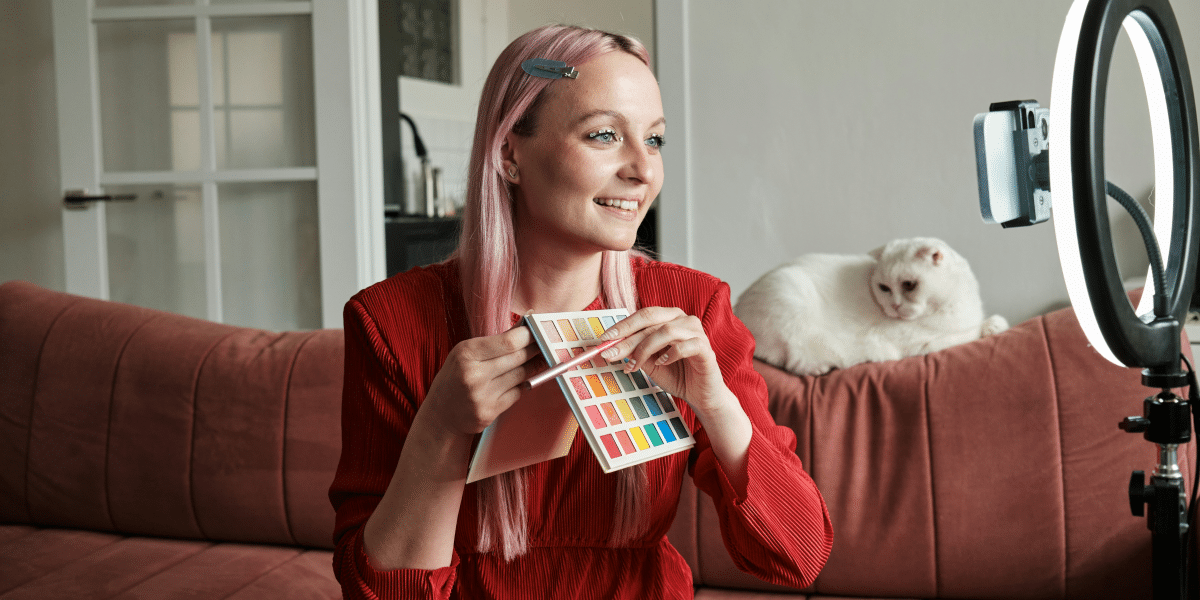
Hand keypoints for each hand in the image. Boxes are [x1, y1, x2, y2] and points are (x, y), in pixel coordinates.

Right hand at [421, 325, 542, 437]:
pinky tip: (522, 380)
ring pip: (521, 376)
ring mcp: (481, 396)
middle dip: (536, 350)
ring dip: (533, 367)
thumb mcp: (467, 353)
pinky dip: (522, 385)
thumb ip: (495, 341)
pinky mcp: (488, 413)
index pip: (509, 341)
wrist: (441, 413)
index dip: (529, 336)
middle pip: (518, 358)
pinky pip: (517, 394)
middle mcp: (473, 375)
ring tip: (540, 360)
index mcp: (466, 353)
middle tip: (547, 344)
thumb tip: (526, 326)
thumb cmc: (456, 376)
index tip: (539, 331)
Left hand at [598, 307, 732, 416]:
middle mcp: (683, 319)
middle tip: (610, 352)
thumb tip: (610, 347)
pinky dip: (670, 354)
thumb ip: (634, 351)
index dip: (622, 326)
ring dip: (645, 349)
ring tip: (636, 365)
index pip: (643, 315)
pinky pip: (684, 346)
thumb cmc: (676, 375)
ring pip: (665, 331)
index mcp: (669, 317)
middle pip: (651, 320)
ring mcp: (696, 332)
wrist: (700, 395)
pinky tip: (662, 363)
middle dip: (628, 337)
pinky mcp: (705, 348)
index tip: (604, 340)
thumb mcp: (649, 362)